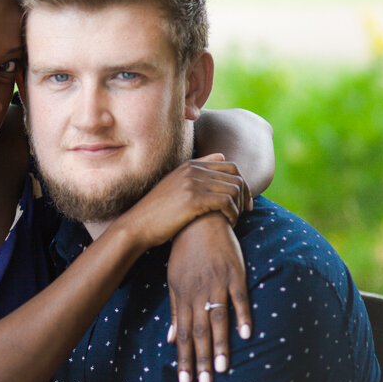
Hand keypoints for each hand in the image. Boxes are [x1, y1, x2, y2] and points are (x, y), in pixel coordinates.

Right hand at [118, 154, 249, 250]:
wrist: (137, 226)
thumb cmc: (158, 211)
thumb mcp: (176, 185)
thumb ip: (199, 169)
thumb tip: (222, 155)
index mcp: (190, 165)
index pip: (231, 166)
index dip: (242, 184)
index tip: (243, 201)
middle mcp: (192, 170)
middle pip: (236, 177)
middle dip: (244, 196)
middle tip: (244, 212)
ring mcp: (192, 183)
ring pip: (234, 189)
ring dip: (239, 207)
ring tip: (233, 220)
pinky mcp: (193, 199)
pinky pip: (227, 202)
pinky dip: (233, 214)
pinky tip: (229, 223)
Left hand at [166, 212, 251, 381]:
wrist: (199, 221)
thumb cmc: (185, 253)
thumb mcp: (175, 281)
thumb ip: (175, 310)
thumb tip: (171, 338)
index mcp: (183, 298)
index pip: (182, 335)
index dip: (183, 359)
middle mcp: (198, 294)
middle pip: (198, 333)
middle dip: (200, 360)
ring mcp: (217, 284)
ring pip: (217, 319)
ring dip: (219, 345)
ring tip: (221, 368)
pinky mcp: (235, 274)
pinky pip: (239, 298)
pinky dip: (242, 315)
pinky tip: (246, 334)